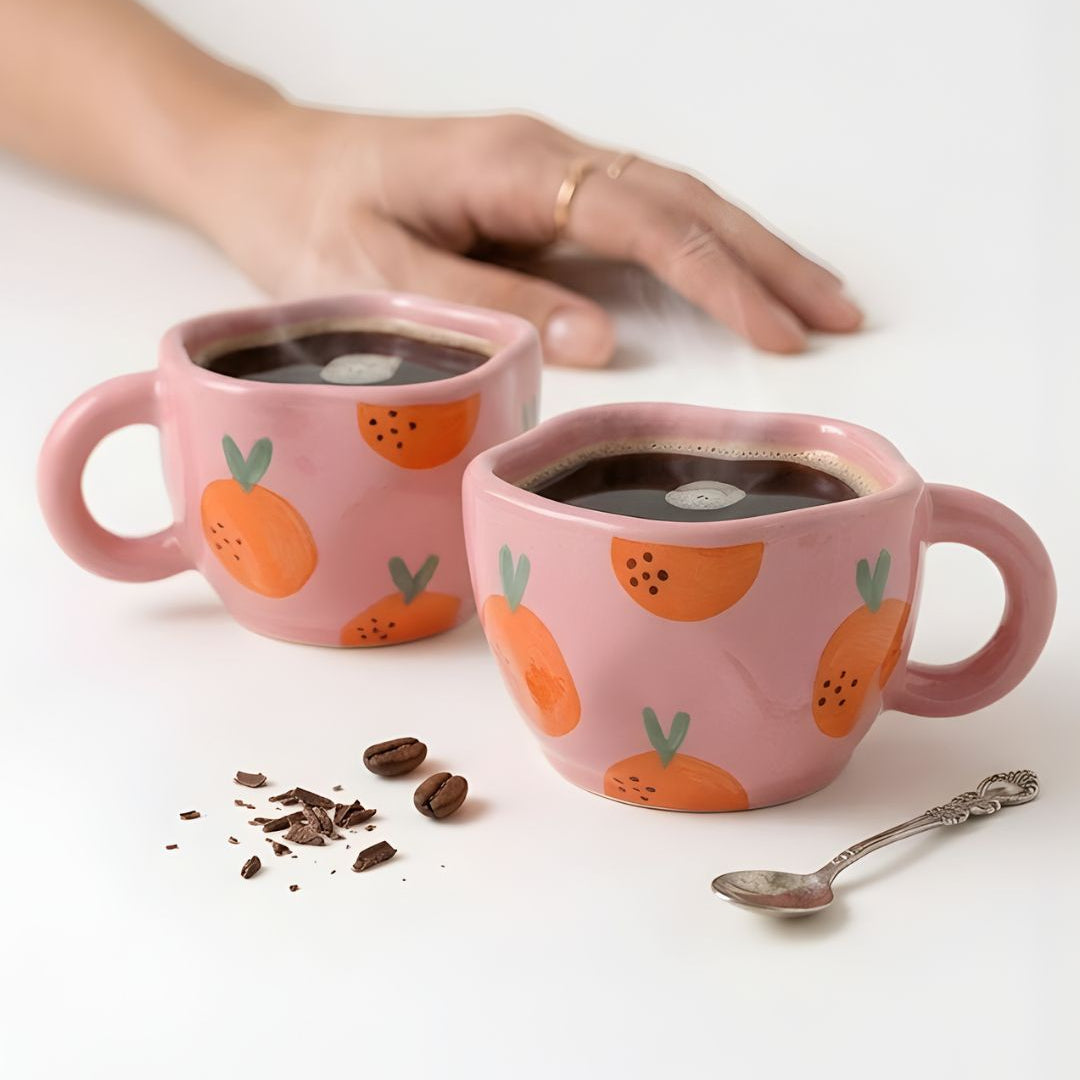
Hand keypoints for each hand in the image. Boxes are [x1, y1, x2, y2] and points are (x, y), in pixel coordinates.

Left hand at [189, 107, 862, 365]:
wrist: (264, 167)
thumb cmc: (307, 221)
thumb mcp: (379, 275)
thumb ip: (488, 304)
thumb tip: (602, 338)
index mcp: (511, 168)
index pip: (646, 218)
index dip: (720, 277)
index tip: (780, 333)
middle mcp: (545, 157)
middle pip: (683, 199)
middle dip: (766, 260)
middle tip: (840, 317)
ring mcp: (548, 172)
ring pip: (673, 202)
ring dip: (749, 251)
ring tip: (816, 303)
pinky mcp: (541, 195)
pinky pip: (638, 216)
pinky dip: (699, 250)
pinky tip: (733, 279)